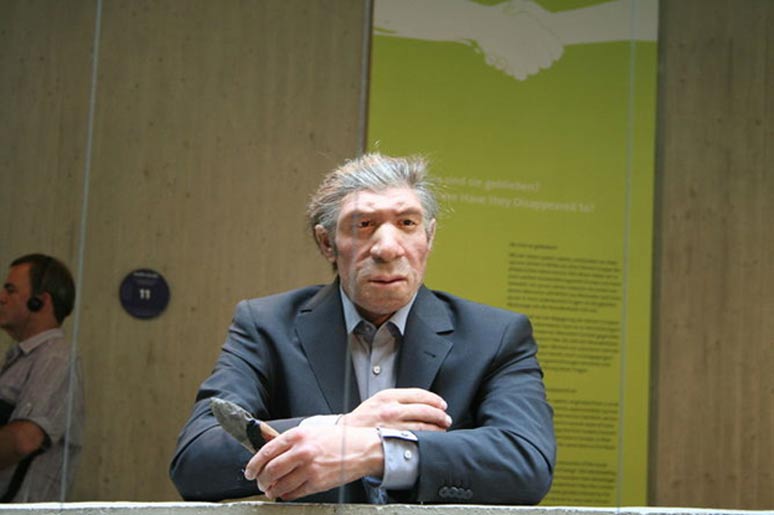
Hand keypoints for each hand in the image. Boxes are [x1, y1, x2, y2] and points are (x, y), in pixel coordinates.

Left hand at [244, 425, 381, 500]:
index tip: (249, 472)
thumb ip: (289, 440)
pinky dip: (285, 495)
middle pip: (270, 471)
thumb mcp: (310, 431)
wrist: (361, 448)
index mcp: (297, 436)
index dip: (253, 465)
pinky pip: (293, 493)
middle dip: (260, 480)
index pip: (265, 452)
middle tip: (259, 482)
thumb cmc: (336, 439)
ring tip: (271, 490)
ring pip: (280, 485)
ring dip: (271, 490)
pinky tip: (285, 492)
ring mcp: (309, 468)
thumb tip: (266, 448)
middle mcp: (301, 451)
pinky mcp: (317, 483)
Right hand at [341, 387, 450, 430]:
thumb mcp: (377, 400)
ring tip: (443, 428)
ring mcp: (394, 426)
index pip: (419, 394)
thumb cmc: (362, 419)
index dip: (434, 399)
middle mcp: (392, 410)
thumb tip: (420, 401)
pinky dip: (428, 438)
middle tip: (446, 418)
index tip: (441, 404)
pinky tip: (433, 438)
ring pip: (424, 425)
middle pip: (425, 410)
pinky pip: (417, 438)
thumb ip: (396, 398)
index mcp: (388, 396)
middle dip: (439, 414)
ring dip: (437, 427)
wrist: (348, 436)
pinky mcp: (394, 440)